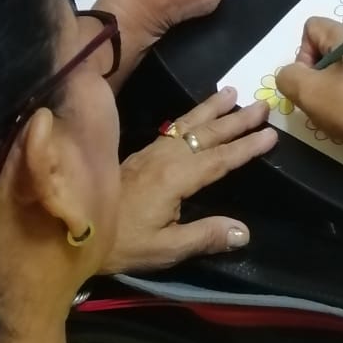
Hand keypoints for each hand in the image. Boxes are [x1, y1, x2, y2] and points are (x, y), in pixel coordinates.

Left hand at [104, 87, 277, 271]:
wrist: (71, 233)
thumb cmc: (122, 243)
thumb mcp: (164, 249)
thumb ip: (204, 237)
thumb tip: (244, 231)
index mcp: (175, 177)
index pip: (220, 159)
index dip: (246, 147)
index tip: (271, 134)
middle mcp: (166, 157)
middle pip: (208, 133)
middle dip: (237, 120)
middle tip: (263, 106)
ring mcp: (153, 152)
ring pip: (190, 124)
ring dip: (214, 109)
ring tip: (234, 93)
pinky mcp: (142, 153)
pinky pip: (174, 126)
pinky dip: (192, 114)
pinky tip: (199, 112)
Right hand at [276, 17, 342, 154]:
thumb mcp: (307, 91)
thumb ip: (287, 75)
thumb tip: (293, 73)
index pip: (311, 28)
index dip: (302, 53)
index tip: (311, 80)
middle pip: (326, 43)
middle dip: (315, 69)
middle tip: (320, 95)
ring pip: (339, 61)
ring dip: (329, 82)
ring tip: (335, 106)